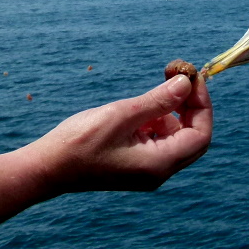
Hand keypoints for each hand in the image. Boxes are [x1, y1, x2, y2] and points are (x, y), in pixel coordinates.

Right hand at [22, 73, 212, 195]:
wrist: (46, 168)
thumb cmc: (80, 142)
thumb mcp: (122, 115)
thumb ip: (158, 100)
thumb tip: (187, 83)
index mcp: (158, 165)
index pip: (200, 135)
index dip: (202, 104)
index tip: (191, 77)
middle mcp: (158, 172)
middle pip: (193, 138)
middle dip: (192, 106)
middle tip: (180, 77)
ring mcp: (146, 170)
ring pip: (177, 137)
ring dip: (174, 110)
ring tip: (161, 84)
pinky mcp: (135, 164)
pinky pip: (159, 140)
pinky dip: (159, 119)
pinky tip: (145, 104)